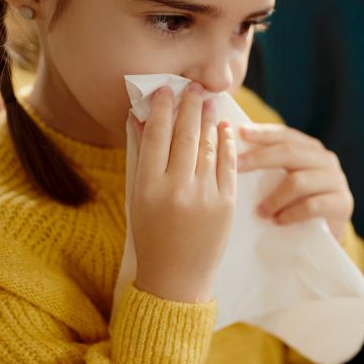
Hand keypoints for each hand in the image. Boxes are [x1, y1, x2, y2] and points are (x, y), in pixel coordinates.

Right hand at [130, 85, 236, 302]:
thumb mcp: (137, 197)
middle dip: (188, 106)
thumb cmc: (151, 234)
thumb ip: (140, 157)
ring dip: (208, 119)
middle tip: (192, 85)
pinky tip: (224, 127)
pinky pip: (227, 164)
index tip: (164, 89)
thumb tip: (139, 118)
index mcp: (148, 187)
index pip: (155, 136)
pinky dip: (226, 142)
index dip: (160, 109)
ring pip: (208, 146)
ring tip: (207, 101)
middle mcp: (176, 189)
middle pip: (184, 135)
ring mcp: (204, 196)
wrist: (176, 277)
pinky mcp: (225, 204)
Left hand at [236, 124, 353, 242]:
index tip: (240, 133)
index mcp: (311, 149)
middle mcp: (326, 160)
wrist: (326, 235)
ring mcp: (336, 180)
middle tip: (237, 169)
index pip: (286, 135)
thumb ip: (271, 167)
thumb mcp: (285, 181)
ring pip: (299, 181)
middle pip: (291, 153)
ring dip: (275, 197)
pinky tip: (278, 221)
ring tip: (260, 211)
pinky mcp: (342, 203)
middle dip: (261, 158)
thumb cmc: (297, 204)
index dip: (263, 133)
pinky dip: (291, 214)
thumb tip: (234, 152)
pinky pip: (312, 206)